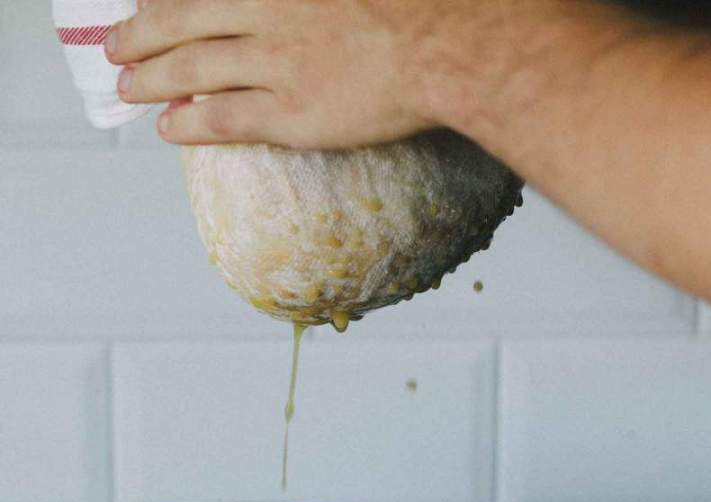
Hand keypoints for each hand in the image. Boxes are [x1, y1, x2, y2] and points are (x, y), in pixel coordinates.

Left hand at [105, 0, 440, 147]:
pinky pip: (225, 119)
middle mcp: (266, 9)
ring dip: (151, 80)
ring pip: (193, 71)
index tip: (144, 4)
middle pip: (183, 20)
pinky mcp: (291, 111)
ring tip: (128, 89)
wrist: (444, 48)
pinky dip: (190, 124)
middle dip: (140, 36)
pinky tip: (168, 127)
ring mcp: (276, 62)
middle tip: (116, 49)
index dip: (164, 0)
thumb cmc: (405, 6)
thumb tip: (259, 13)